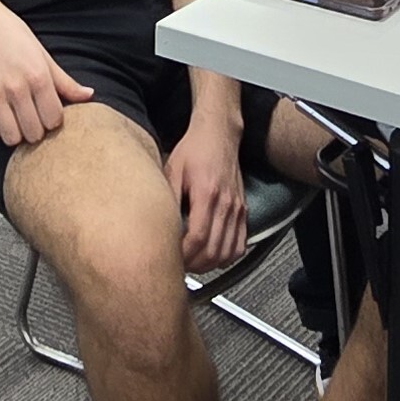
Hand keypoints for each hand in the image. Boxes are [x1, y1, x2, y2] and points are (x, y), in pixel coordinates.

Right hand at [0, 0, 91, 146]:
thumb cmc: (12, 35)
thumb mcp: (42, 54)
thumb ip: (64, 81)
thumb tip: (88, 95)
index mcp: (38, 76)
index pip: (54, 119)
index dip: (54, 119)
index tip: (49, 112)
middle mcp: (16, 87)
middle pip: (34, 133)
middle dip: (37, 129)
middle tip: (33, 118)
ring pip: (12, 138)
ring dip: (17, 133)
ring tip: (17, 120)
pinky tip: (1, 115)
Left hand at [167, 116, 248, 271]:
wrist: (218, 135)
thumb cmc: (194, 150)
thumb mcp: (172, 170)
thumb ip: (168, 199)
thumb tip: (157, 226)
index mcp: (207, 194)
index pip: (197, 238)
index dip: (184, 255)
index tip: (171, 258)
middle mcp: (226, 204)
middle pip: (213, 251)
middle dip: (194, 265)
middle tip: (178, 265)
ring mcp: (237, 209)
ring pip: (228, 252)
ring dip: (210, 264)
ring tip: (193, 263)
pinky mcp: (242, 211)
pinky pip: (240, 245)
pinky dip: (227, 257)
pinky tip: (212, 256)